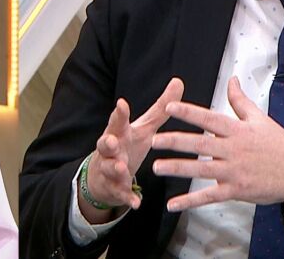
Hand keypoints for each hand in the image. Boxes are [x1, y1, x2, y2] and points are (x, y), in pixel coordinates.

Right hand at [81, 78, 183, 215]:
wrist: (105, 176)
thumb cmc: (127, 146)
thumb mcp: (145, 127)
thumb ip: (161, 108)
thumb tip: (178, 81)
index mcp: (120, 133)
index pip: (118, 121)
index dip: (119, 113)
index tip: (122, 104)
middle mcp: (112, 150)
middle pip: (105, 143)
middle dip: (108, 142)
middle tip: (113, 140)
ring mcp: (110, 169)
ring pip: (109, 168)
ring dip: (115, 168)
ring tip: (121, 169)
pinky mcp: (114, 188)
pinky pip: (119, 193)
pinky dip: (127, 197)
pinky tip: (136, 202)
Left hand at [151, 76, 283, 210]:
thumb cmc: (278, 143)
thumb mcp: (259, 118)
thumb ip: (240, 100)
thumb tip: (232, 79)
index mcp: (237, 130)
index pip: (209, 119)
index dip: (189, 112)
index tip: (169, 107)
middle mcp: (233, 150)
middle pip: (200, 144)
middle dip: (175, 142)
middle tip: (153, 140)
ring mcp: (234, 172)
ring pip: (200, 170)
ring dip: (177, 169)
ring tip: (156, 167)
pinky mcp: (236, 191)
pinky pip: (209, 196)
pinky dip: (190, 202)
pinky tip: (173, 205)